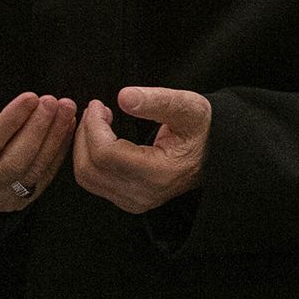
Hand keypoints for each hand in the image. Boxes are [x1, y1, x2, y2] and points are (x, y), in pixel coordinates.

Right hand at [0, 78, 75, 213]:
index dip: (9, 122)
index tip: (30, 96)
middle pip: (13, 161)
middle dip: (37, 129)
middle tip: (53, 100)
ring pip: (32, 170)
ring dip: (54, 138)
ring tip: (66, 108)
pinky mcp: (19, 200)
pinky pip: (44, 177)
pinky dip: (59, 151)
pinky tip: (68, 125)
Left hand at [74, 87, 210, 214]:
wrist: (214, 154)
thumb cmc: (202, 129)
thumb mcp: (188, 107)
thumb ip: (158, 100)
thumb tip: (124, 97)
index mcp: (158, 173)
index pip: (106, 154)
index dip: (94, 127)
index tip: (98, 104)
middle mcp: (143, 194)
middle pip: (90, 168)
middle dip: (84, 135)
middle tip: (95, 109)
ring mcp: (135, 202)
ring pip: (87, 177)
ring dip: (83, 146)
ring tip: (97, 121)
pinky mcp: (128, 201)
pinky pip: (94, 181)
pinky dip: (88, 158)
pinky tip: (101, 138)